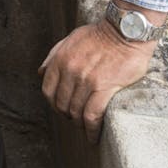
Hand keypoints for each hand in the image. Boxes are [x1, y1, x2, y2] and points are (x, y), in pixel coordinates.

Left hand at [37, 17, 155, 142]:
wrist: (127, 31)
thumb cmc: (101, 34)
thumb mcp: (71, 38)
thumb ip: (54, 55)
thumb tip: (41, 72)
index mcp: (61, 59)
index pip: (48, 91)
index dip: (53, 104)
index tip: (62, 109)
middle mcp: (70, 70)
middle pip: (62, 104)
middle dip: (68, 116)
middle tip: (76, 119)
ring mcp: (86, 80)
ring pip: (76, 112)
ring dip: (80, 124)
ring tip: (87, 128)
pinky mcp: (104, 87)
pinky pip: (93, 115)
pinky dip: (91, 130)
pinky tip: (93, 137)